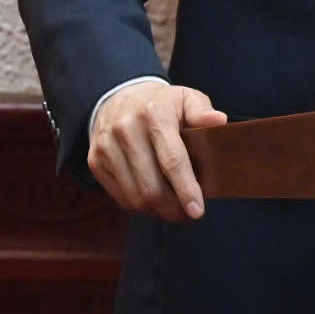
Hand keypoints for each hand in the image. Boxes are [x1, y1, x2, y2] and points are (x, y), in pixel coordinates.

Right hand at [88, 82, 226, 220]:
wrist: (119, 97)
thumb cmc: (162, 104)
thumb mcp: (185, 98)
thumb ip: (202, 111)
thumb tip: (219, 121)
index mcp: (154, 114)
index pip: (172, 160)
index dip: (186, 189)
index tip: (197, 210)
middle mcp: (126, 130)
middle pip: (151, 186)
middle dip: (172, 208)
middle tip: (188, 215)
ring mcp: (106, 147)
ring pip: (134, 196)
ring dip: (156, 211)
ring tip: (173, 211)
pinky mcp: (95, 161)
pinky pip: (119, 196)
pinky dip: (139, 205)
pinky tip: (153, 203)